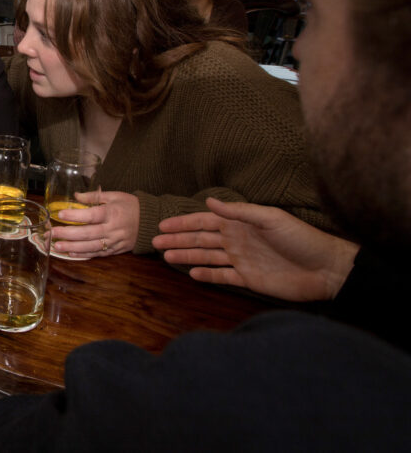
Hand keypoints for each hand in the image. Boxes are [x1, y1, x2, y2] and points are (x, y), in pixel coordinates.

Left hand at [50, 190, 138, 257]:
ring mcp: (114, 241)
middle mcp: (112, 229)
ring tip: (57, 246)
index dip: (75, 215)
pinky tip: (71, 254)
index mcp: (112, 213)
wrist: (150, 222)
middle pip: (88, 233)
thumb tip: (75, 195)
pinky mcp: (115, 250)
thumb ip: (94, 196)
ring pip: (91, 246)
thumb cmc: (130, 206)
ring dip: (73, 247)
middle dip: (68, 234)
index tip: (59, 214)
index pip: (91, 215)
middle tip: (52, 233)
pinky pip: (98, 254)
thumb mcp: (114, 195)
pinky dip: (84, 255)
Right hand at [154, 198, 357, 300]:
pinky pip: (222, 276)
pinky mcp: (248, 279)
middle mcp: (237, 240)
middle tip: (154, 242)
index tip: (162, 225)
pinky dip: (206, 274)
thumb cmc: (301, 239)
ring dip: (186, 255)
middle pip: (200, 239)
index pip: (205, 221)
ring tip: (165, 256)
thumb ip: (239, 211)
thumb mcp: (270, 218)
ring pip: (206, 257)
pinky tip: (192, 273)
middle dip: (177, 240)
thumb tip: (209, 201)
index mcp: (240, 224)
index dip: (183, 223)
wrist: (326, 269)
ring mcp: (241, 260)